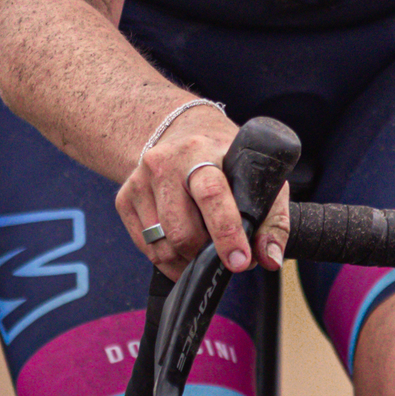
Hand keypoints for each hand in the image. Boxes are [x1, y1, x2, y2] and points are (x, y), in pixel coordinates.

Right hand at [116, 112, 292, 281]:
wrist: (181, 132)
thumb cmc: (225, 159)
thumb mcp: (256, 176)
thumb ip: (271, 220)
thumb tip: (268, 259)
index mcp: (201, 152)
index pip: (211, 194)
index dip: (226, 232)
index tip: (240, 261)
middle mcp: (165, 164)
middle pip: (182, 231)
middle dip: (207, 255)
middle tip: (224, 257)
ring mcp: (140, 181)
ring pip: (162, 246)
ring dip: (188, 263)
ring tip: (206, 253)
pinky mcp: (124, 199)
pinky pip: (147, 249)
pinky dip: (169, 261)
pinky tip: (184, 249)